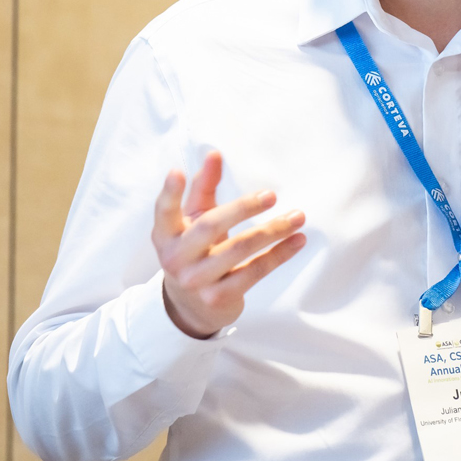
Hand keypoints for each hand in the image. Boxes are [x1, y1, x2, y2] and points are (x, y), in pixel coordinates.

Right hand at [151, 150, 306, 338]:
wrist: (191, 307)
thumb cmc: (195, 251)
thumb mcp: (193, 220)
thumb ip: (202, 188)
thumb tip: (214, 154)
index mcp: (165, 235)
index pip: (164, 211)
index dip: (169, 192)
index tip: (177, 172)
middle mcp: (176, 257)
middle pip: (211, 226)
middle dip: (243, 208)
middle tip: (271, 195)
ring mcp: (197, 279)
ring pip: (240, 249)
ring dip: (272, 231)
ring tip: (297, 217)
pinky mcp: (219, 297)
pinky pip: (254, 271)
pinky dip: (279, 254)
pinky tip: (296, 241)